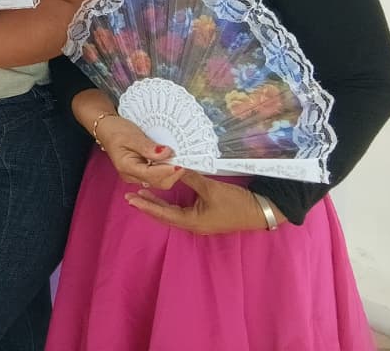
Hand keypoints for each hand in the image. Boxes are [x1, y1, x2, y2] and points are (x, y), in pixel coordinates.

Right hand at [93, 114, 179, 189]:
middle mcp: (131, 176)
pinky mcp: (141, 174)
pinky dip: (167, 170)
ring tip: (179, 159)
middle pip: (159, 182)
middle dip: (172, 173)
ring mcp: (136, 177)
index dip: (168, 170)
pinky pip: (158, 177)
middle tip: (184, 160)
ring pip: (160, 182)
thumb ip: (148, 147)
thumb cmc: (117, 130)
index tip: (181, 162)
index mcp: (127, 167)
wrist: (107, 129)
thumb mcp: (132, 135)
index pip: (152, 175)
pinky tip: (171, 161)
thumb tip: (166, 154)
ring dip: (171, 172)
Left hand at [126, 169, 282, 234]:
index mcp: (192, 221)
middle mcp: (193, 225)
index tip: (130, 199)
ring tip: (142, 194)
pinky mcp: (204, 217)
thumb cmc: (235, 202)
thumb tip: (170, 164)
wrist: (260, 210)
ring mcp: (199, 222)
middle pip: (165, 216)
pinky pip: (181, 212)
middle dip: (148, 206)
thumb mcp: (210, 188)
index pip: (163, 214)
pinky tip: (164, 196)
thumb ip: (189, 176)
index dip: (146, 206)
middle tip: (130, 196)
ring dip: (157, 204)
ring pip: (172, 214)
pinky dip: (169, 204)